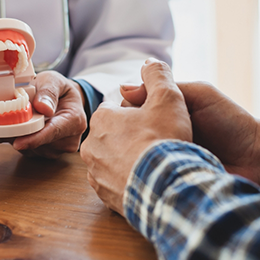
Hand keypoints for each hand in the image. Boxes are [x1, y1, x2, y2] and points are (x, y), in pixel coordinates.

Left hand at [0, 71, 86, 158]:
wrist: (63, 100)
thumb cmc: (59, 89)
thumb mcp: (55, 80)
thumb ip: (50, 92)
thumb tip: (44, 108)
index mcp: (74, 121)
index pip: (53, 132)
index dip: (35, 139)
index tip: (18, 143)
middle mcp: (66, 139)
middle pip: (35, 142)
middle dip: (10, 138)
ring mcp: (54, 148)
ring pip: (26, 147)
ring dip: (6, 139)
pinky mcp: (42, 151)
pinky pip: (23, 148)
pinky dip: (8, 140)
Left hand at [80, 59, 191, 213]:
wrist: (166, 187)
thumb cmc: (164, 140)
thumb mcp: (168, 97)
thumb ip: (157, 74)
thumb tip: (148, 62)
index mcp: (102, 119)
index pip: (118, 108)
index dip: (140, 112)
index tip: (156, 120)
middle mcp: (91, 146)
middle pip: (115, 134)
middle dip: (133, 136)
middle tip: (158, 141)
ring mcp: (96, 173)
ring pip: (115, 159)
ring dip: (131, 159)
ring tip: (154, 163)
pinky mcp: (105, 196)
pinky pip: (117, 183)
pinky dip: (130, 180)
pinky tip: (148, 180)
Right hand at [121, 81, 259, 191]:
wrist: (257, 159)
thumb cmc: (231, 123)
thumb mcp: (199, 95)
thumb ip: (166, 88)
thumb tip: (123, 87)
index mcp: (165, 115)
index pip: (131, 111)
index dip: (126, 112)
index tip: (125, 115)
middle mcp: (159, 137)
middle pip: (128, 135)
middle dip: (125, 136)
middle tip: (131, 138)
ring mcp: (161, 161)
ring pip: (133, 158)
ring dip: (132, 156)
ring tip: (136, 156)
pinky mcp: (167, 181)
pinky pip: (146, 178)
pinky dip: (141, 175)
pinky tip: (139, 173)